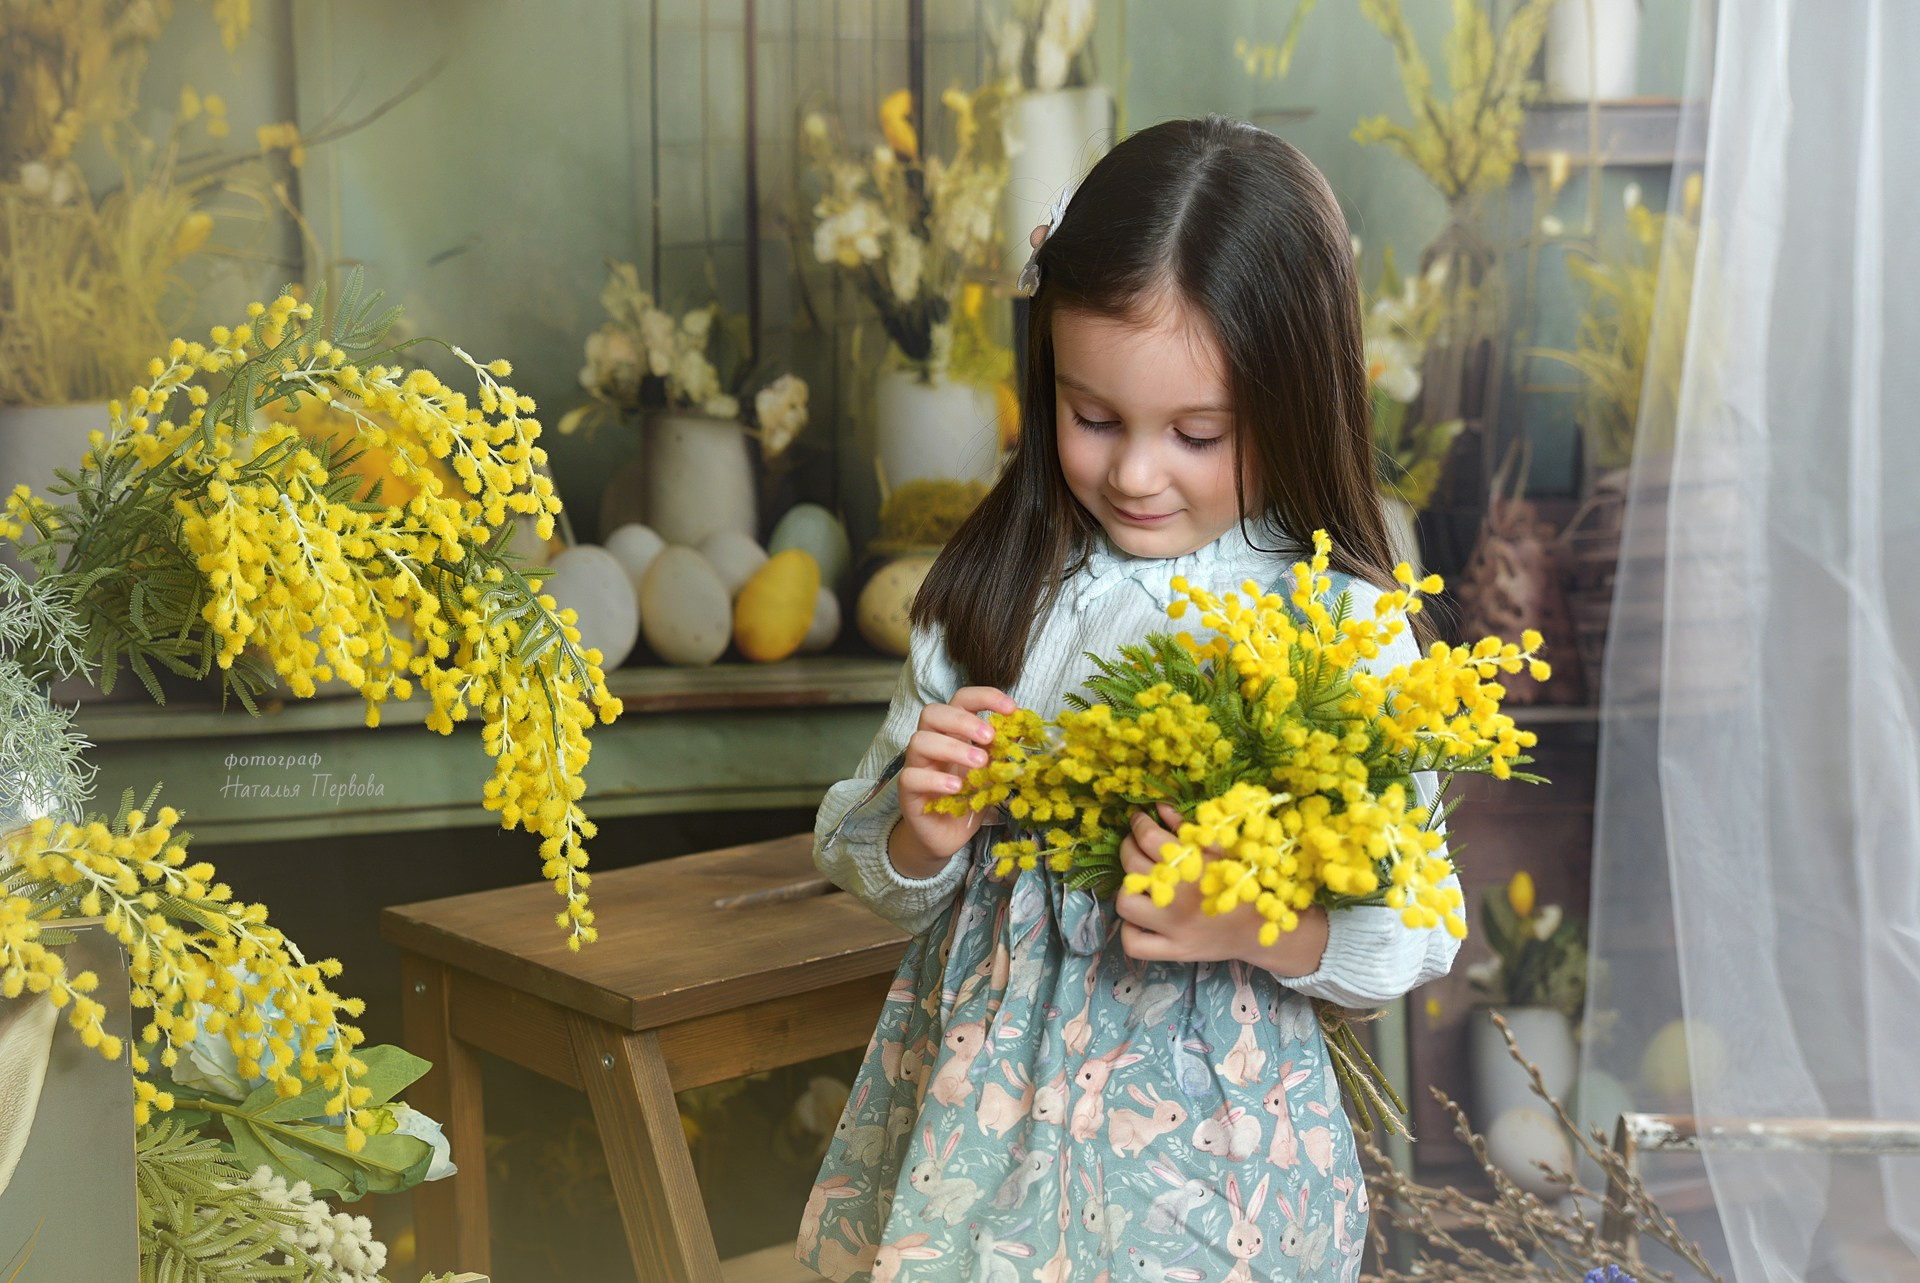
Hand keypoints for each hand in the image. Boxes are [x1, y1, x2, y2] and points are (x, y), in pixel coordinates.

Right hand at [890, 685, 1017, 877]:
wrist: (946, 836)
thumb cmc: (968, 798)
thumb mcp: (993, 771)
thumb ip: (1004, 749)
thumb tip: (1026, 726)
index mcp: (953, 732)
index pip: (961, 700)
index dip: (985, 697)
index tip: (1012, 709)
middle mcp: (932, 742)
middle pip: (934, 712)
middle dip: (964, 720)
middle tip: (991, 737)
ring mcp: (917, 765)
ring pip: (920, 740)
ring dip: (953, 748)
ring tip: (980, 764)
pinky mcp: (908, 791)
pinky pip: (912, 777)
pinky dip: (936, 780)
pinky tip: (957, 788)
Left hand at [1115, 803, 1329, 974]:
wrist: (1266, 929)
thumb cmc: (1244, 884)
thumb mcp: (1224, 850)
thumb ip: (1190, 828)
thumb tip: (1160, 809)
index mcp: (1195, 866)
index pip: (1148, 838)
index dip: (1139, 825)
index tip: (1139, 819)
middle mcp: (1180, 897)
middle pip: (1132, 866)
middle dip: (1128, 847)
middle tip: (1135, 844)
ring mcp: (1174, 928)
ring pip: (1126, 904)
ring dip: (1128, 889)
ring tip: (1139, 881)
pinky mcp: (1174, 952)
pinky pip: (1133, 943)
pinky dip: (1130, 930)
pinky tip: (1141, 917)